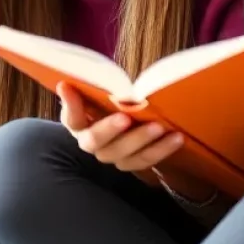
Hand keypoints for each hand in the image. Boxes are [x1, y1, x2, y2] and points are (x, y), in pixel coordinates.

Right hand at [57, 82, 183, 171]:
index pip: (70, 116)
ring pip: (123, 155)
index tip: (67, 86)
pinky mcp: (131, 163)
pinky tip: (177, 137)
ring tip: (160, 127)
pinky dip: (161, 150)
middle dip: (110, 129)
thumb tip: (71, 81)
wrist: (126, 121)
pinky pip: (145, 161)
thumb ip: (93, 88)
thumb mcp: (102, 92)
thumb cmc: (110, 101)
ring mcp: (111, 156)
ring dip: (142, 141)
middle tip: (126, 117)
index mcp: (77, 123)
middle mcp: (90, 143)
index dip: (69, 104)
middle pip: (95, 141)